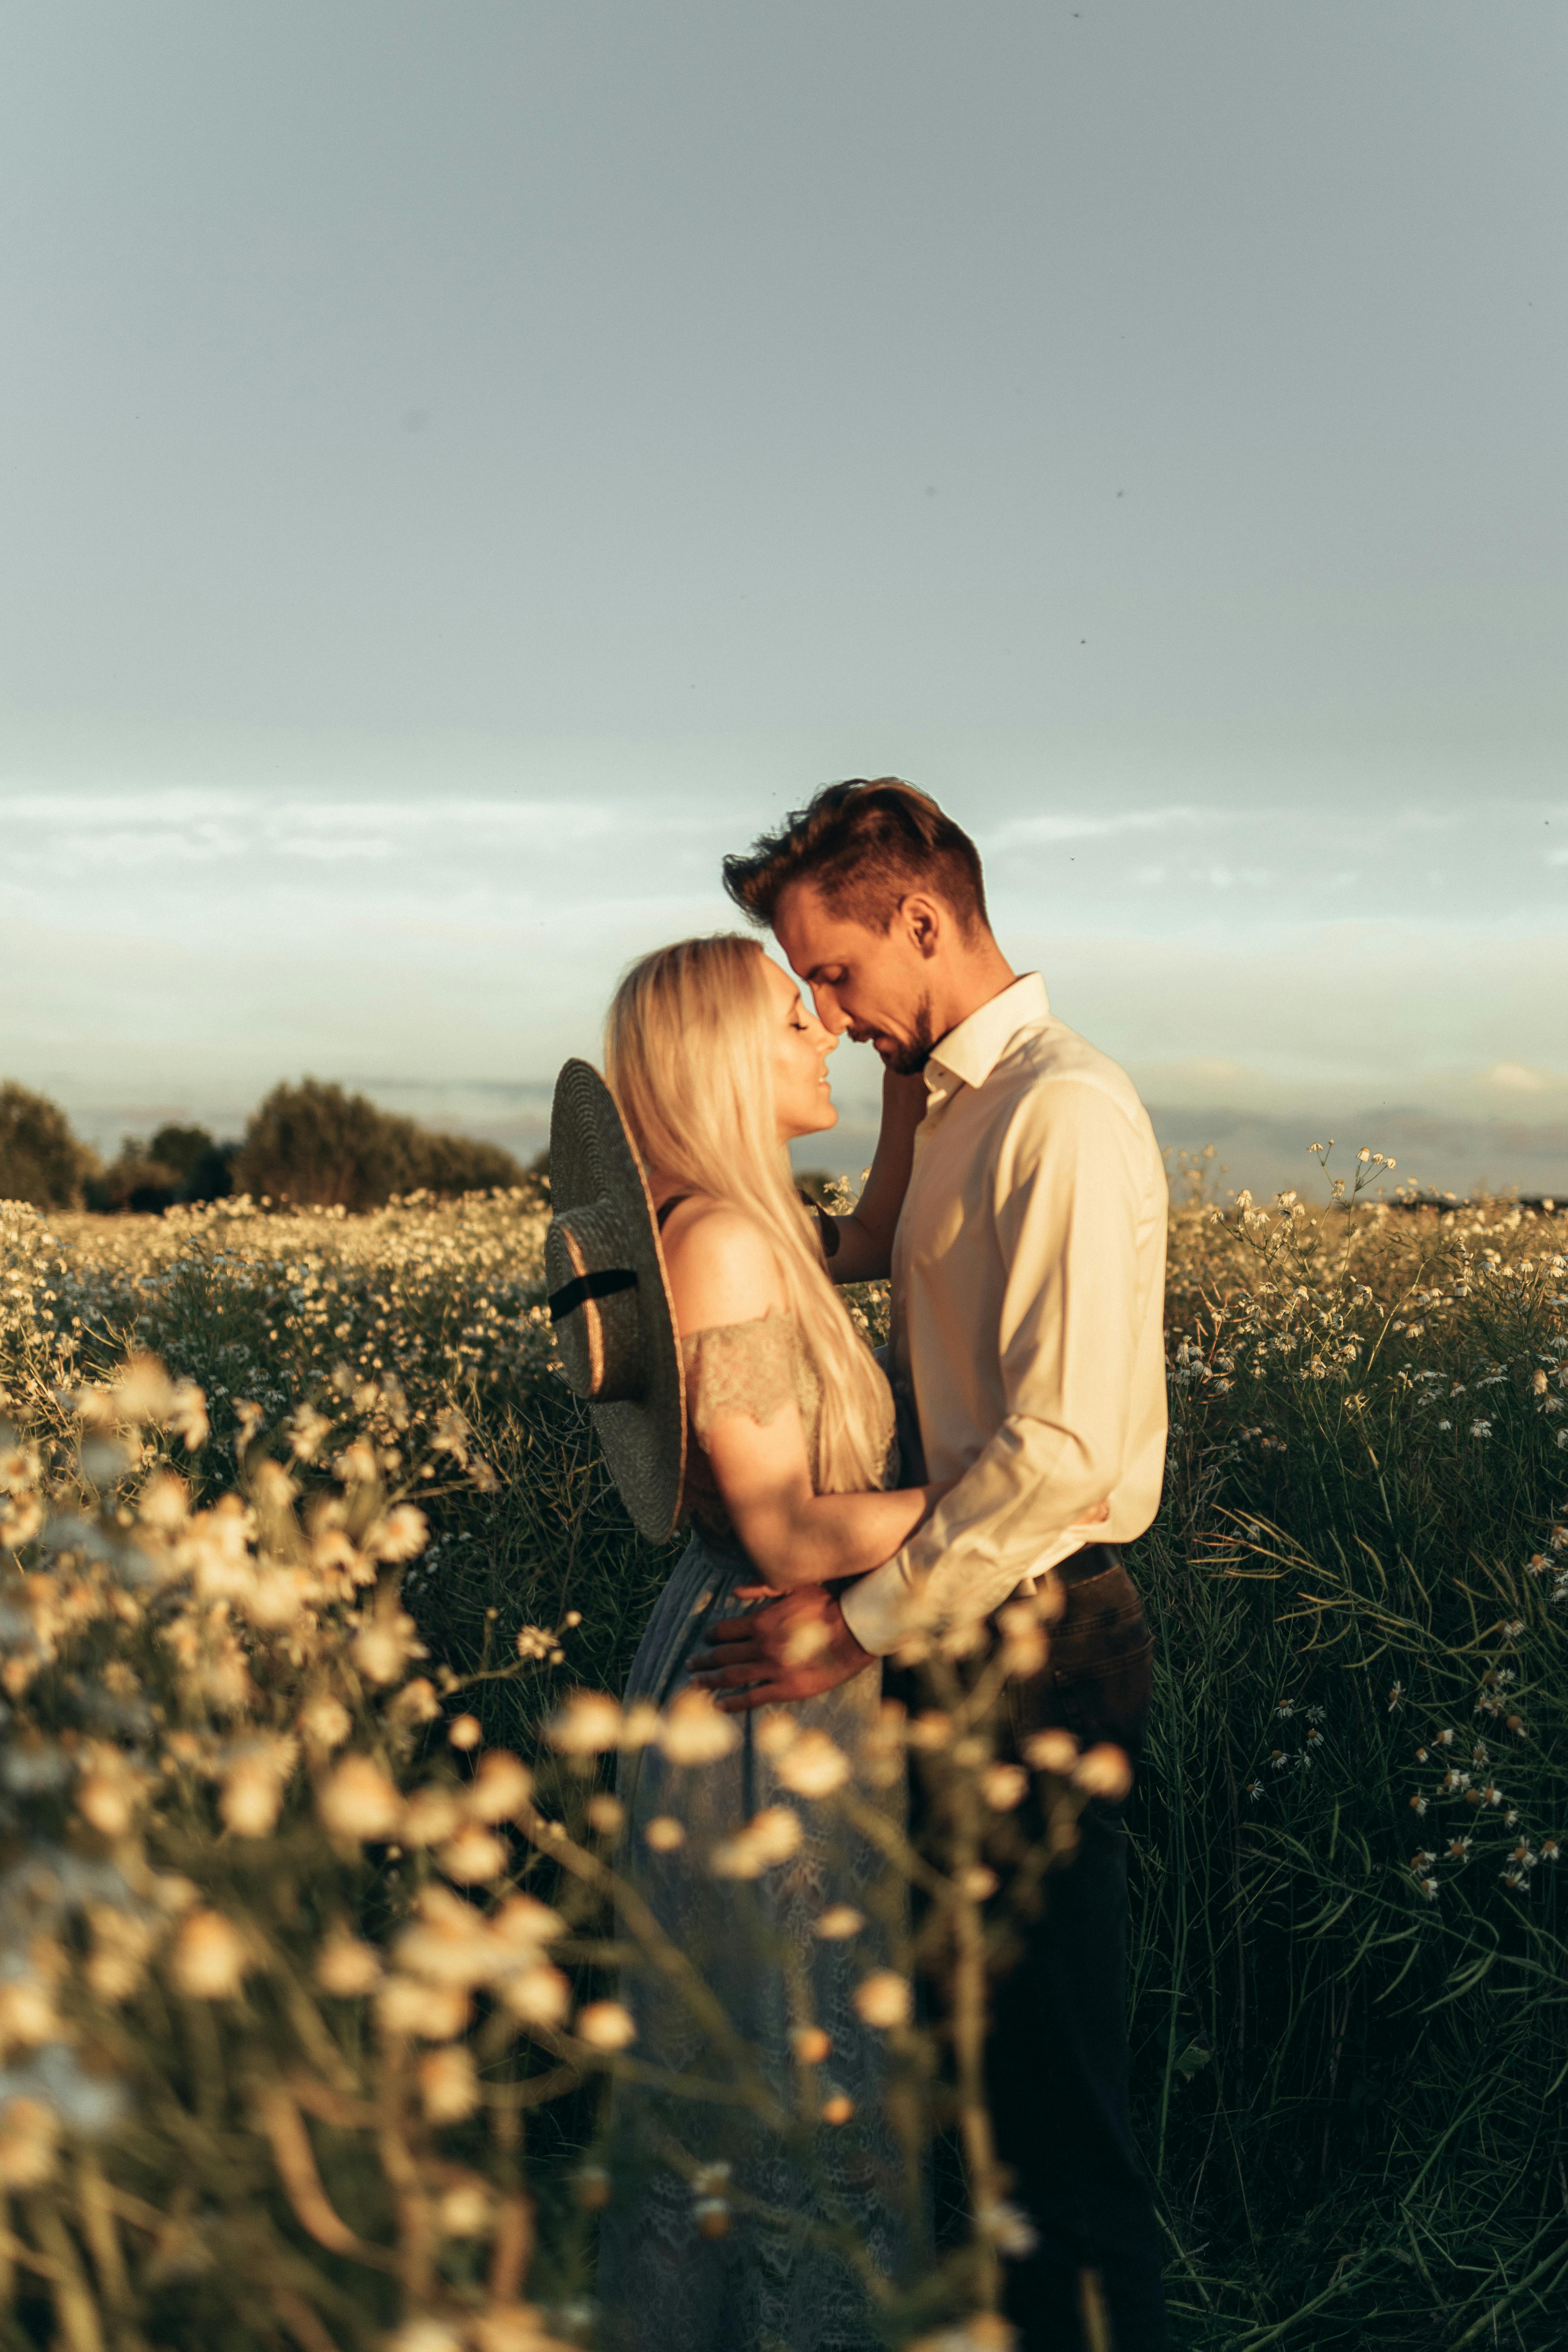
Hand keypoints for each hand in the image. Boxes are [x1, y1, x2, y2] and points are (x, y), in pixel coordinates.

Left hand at [690, 1584, 875, 1711]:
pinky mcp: (787, 1689)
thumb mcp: (796, 1586)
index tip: (705, 1638)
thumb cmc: (828, 1605)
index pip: (725, 1630)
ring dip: (710, 1681)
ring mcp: (773, 1670)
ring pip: (732, 1678)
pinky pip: (753, 1698)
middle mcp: (762, 1647)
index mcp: (761, 1622)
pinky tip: (720, 1705)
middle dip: (704, 1660)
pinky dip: (733, 1703)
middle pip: (723, 1655)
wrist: (856, 1632)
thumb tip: (734, 1591)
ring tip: (695, 1684)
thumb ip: (763, 1587)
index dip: (712, 1635)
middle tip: (691, 1664)